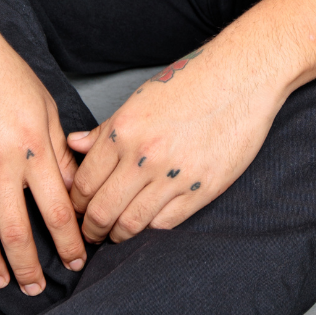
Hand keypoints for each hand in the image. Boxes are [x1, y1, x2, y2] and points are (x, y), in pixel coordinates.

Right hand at [0, 21, 85, 295]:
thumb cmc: (4, 73)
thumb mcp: (45, 106)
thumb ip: (59, 151)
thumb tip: (73, 189)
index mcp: (32, 148)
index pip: (57, 211)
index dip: (68, 243)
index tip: (76, 260)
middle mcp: (0, 163)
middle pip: (18, 232)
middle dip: (30, 267)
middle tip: (37, 287)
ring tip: (3, 281)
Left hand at [65, 47, 283, 244]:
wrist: (241, 78)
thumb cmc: (190, 83)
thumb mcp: (140, 99)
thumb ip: (105, 129)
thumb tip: (74, 144)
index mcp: (123, 131)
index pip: (84, 182)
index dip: (75, 202)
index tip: (77, 209)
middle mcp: (144, 156)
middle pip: (102, 210)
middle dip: (90, 228)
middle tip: (89, 234)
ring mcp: (174, 176)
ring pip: (131, 223)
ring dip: (118, 235)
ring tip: (115, 236)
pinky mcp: (202, 189)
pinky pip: (166, 223)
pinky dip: (150, 230)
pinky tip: (146, 226)